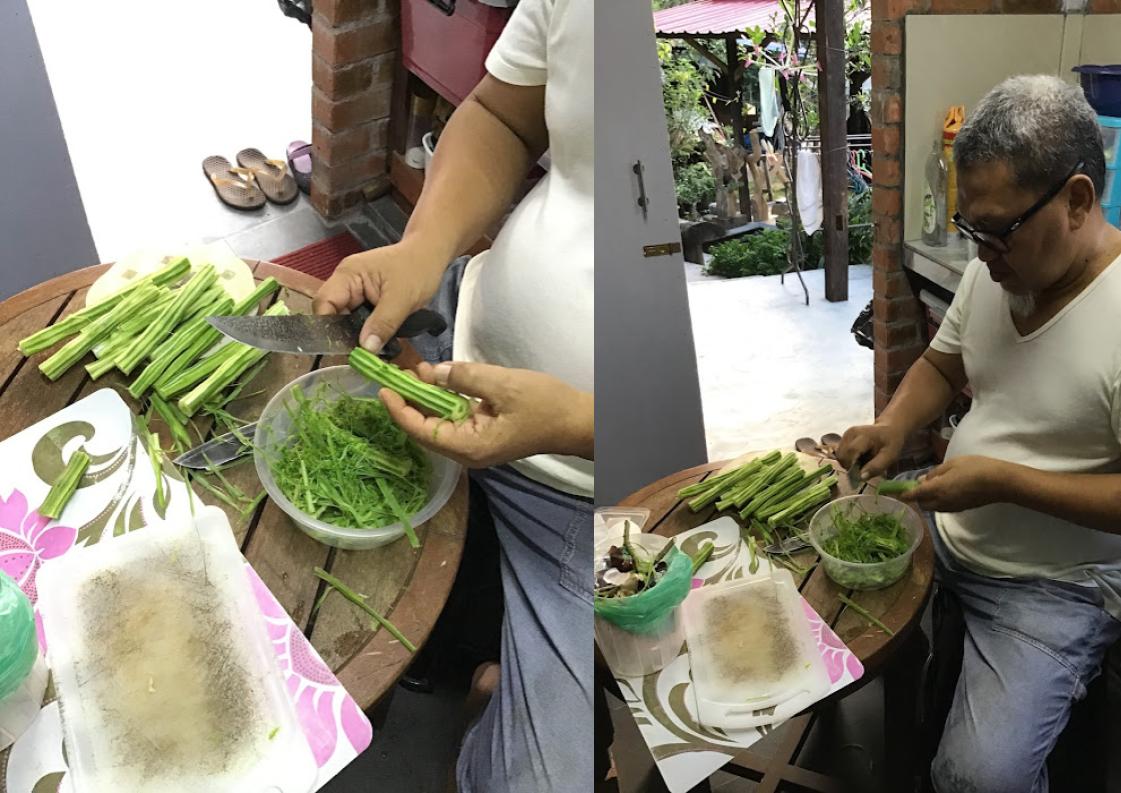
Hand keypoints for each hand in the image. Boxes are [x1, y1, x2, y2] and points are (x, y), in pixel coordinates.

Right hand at [312, 239, 447, 353]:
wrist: (430, 254)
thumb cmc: (418, 269)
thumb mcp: (403, 298)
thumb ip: (384, 323)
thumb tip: (366, 349)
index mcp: (347, 275)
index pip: (324, 304)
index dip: (328, 328)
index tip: (344, 349)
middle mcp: (345, 283)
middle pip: (331, 315)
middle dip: (343, 335)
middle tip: (360, 356)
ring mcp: (354, 292)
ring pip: (344, 321)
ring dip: (355, 336)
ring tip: (369, 352)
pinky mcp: (364, 300)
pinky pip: (357, 320)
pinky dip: (364, 332)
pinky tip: (374, 343)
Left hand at [379, 361, 592, 468]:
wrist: (576, 421)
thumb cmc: (545, 405)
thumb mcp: (503, 384)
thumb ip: (464, 377)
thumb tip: (431, 373)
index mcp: (469, 447)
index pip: (421, 430)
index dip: (399, 409)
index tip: (383, 388)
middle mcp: (467, 453)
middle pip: (425, 430)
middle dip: (408, 402)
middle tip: (393, 375)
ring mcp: (475, 446)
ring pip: (438, 424)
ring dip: (423, 400)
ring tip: (408, 374)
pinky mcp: (483, 436)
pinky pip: (453, 420)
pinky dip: (441, 402)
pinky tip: (434, 382)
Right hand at [836, 423, 905, 479]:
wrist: (889, 430)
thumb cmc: (891, 443)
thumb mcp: (890, 457)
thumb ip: (876, 467)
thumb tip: (861, 477)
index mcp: (864, 436)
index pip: (850, 452)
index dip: (852, 466)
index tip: (860, 474)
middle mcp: (851, 433)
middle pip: (842, 455)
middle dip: (849, 466)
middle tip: (862, 468)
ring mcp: (846, 434)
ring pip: (839, 455)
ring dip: (847, 463)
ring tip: (861, 462)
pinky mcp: (843, 437)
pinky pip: (840, 453)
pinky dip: (847, 459)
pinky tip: (857, 457)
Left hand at [899, 455, 1011, 511]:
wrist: (1000, 482)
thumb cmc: (976, 467)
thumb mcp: (951, 464)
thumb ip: (934, 473)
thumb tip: (922, 480)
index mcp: (937, 490)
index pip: (914, 495)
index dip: (904, 494)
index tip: (896, 492)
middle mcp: (942, 502)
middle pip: (922, 504)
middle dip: (918, 497)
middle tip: (921, 484)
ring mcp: (952, 508)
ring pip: (933, 508)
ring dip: (929, 500)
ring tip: (935, 486)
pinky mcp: (962, 509)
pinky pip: (944, 508)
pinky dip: (939, 501)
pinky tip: (947, 490)